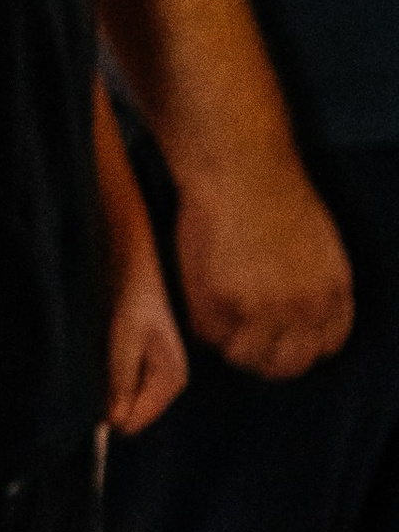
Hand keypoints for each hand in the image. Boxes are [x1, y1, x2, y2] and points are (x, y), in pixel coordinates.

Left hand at [104, 250, 187, 434]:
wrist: (133, 273)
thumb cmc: (132, 303)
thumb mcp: (125, 343)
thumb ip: (122, 383)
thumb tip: (116, 423)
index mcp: (171, 381)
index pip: (137, 420)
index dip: (112, 415)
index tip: (93, 397)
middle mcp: (167, 385)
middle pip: (131, 415)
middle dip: (110, 402)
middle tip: (98, 372)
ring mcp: (155, 378)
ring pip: (123, 403)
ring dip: (106, 391)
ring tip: (102, 362)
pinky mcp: (142, 370)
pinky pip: (121, 390)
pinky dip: (107, 381)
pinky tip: (104, 360)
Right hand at [175, 157, 351, 378]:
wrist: (239, 168)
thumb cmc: (275, 190)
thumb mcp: (320, 242)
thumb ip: (315, 284)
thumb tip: (297, 311)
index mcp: (332, 293)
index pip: (325, 346)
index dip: (299, 344)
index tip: (280, 337)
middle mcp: (302, 310)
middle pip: (286, 364)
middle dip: (264, 355)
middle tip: (242, 336)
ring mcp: (259, 312)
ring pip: (242, 355)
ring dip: (228, 340)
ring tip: (217, 312)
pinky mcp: (219, 305)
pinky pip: (207, 334)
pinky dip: (200, 321)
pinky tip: (199, 291)